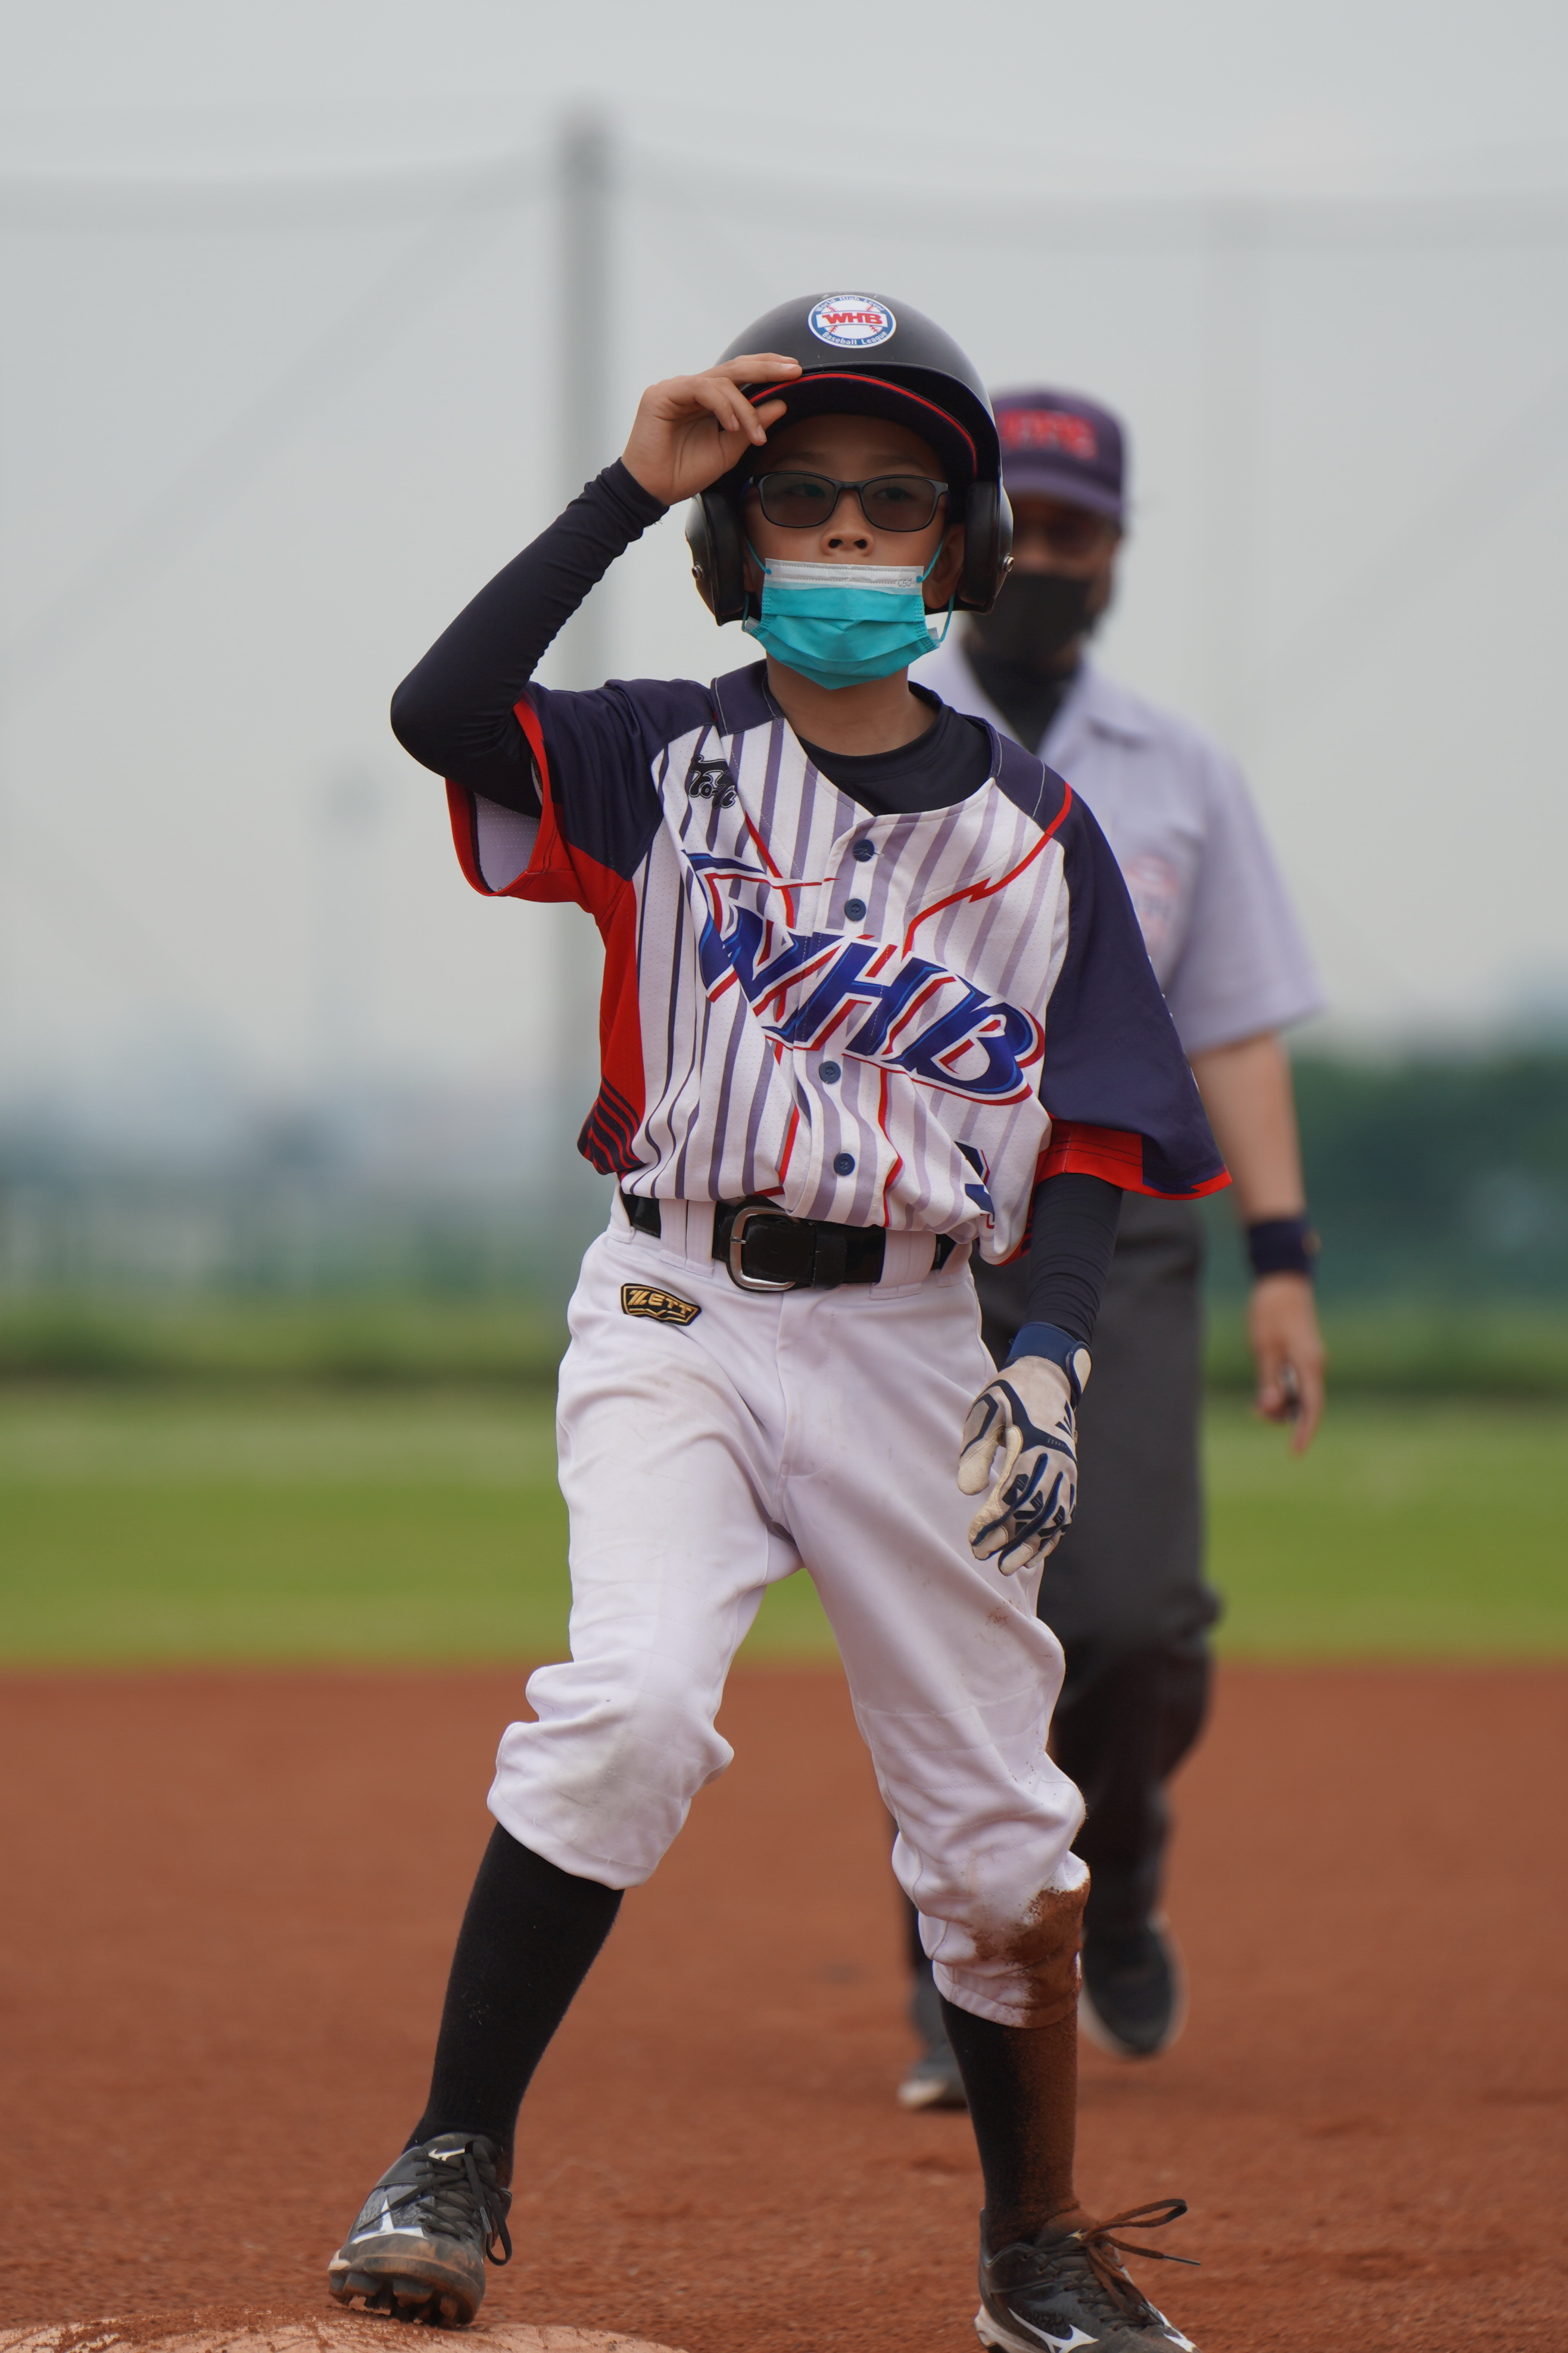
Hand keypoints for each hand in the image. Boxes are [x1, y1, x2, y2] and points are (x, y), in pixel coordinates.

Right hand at [620, 354, 800, 506]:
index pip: (740, 375)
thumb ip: (752, 426)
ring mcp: (677, 389)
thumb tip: (780, 404)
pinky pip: (702, 389)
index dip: (766, 369)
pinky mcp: (662, 394)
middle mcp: (693, 389)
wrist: (653, 491)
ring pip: (722, 381)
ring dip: (745, 407)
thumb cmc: (684, 472)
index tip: (794, 372)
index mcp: (708, 400)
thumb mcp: (729, 450)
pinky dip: (722, 406)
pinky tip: (733, 426)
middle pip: (734, 368)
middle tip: (792, 370)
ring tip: (754, 434)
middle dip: (766, 368)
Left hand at [956, 1352, 1086, 1575]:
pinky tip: (1033, 1557)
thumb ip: (977, 1449)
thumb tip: (967, 1490)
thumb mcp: (986, 1410)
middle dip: (1008, 1537)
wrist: (1047, 1379)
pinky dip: (1050, 1538)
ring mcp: (1067, 1471)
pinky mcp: (1070, 1478)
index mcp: (1035, 1442)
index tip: (973, 1538)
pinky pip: (1065, 1514)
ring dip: (1031, 1545)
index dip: (994, 1520)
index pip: (1014, 1492)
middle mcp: (1057, 1461)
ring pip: (1054, 1517)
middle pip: (1034, 1510)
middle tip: (981, 1554)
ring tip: (1007, 1567)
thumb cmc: (1009, 1395)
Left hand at [1249, 1273, 1325, 1452]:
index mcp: (1309, 1364)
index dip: (1304, 1432)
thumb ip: (1268, 1380)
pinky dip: (1280, 1391)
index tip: (1295, 1453)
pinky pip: (1294, 1383)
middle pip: (1304, 1405)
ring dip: (1279, 1404)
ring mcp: (1309, 1361)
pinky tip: (1262, 1393)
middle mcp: (1314, 1365)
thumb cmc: (1271, 1312)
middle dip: (1282, 1416)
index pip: (1312, 1407)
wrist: (1281, 1281)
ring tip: (1254, 1404)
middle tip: (1254, 1412)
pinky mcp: (1301, 1356)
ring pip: (1298, 1395)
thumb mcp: (1263, 1347)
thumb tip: (1271, 1408)